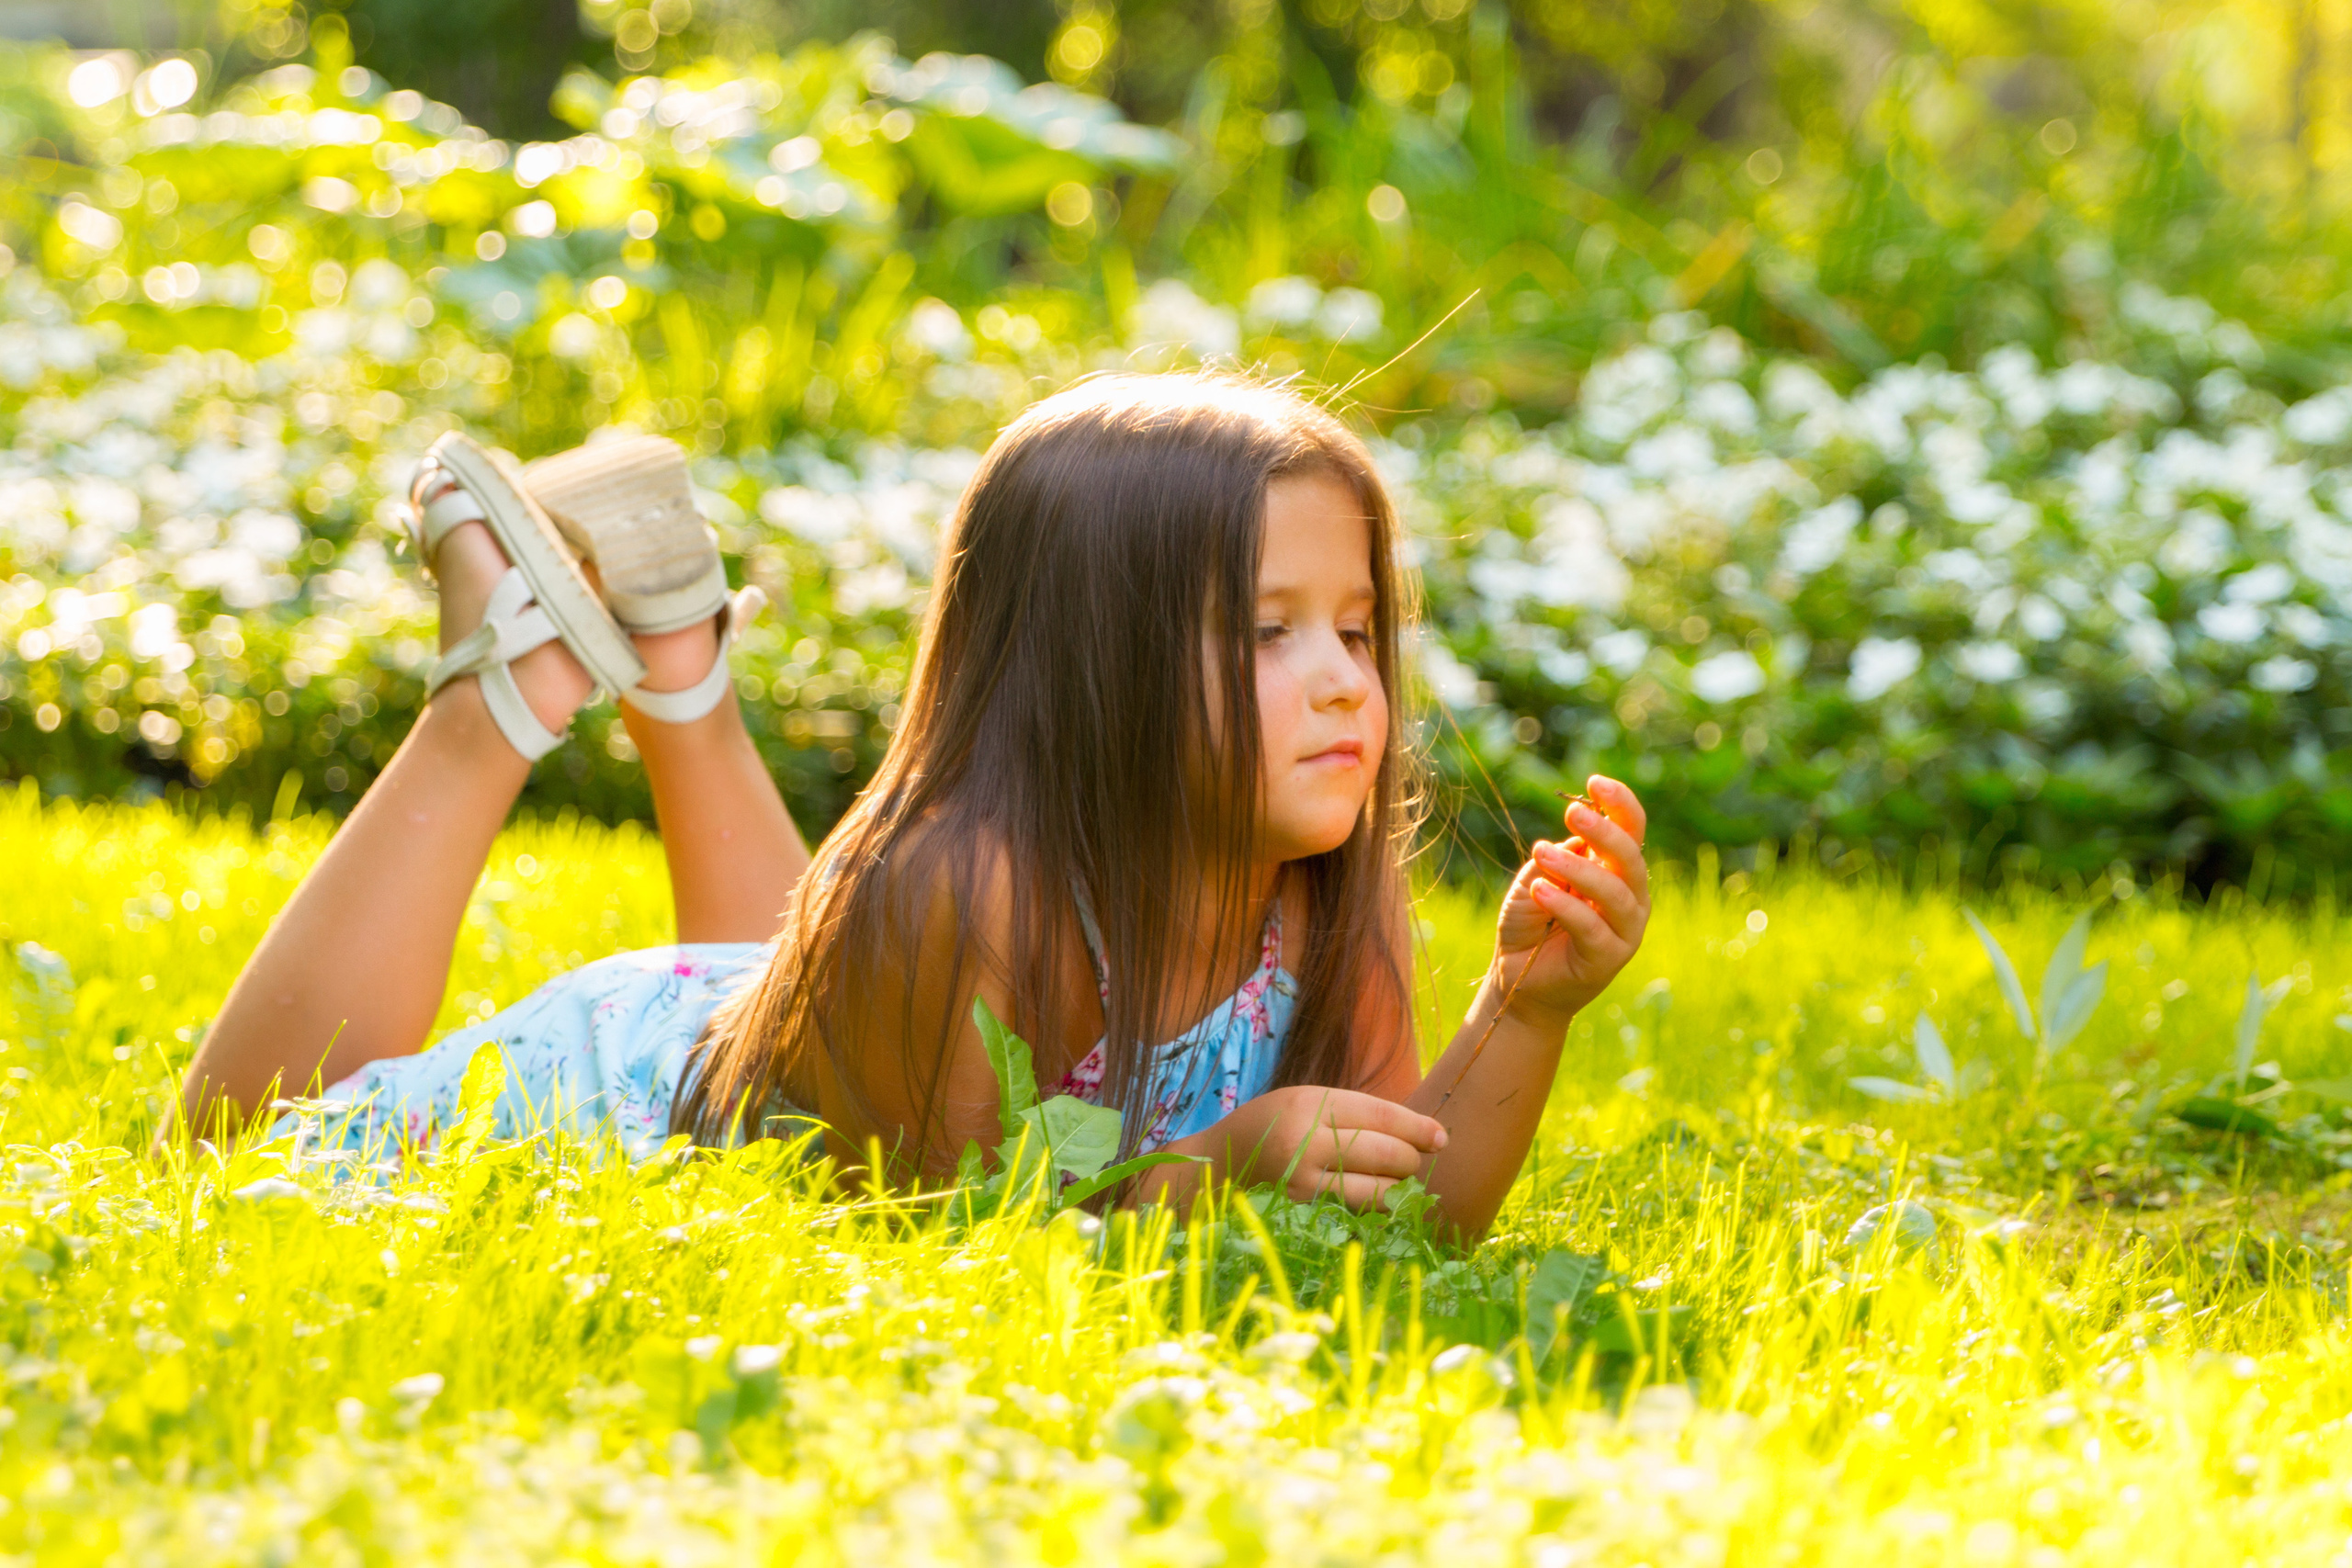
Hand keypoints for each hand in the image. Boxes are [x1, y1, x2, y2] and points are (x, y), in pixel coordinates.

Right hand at [1197, 1085, 1448, 1208]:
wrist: (1217, 1166)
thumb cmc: (1274, 1128)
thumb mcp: (1308, 1103)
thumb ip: (1358, 1115)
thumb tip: (1425, 1136)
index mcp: (1311, 1103)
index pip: (1381, 1115)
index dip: (1418, 1128)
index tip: (1442, 1138)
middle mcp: (1306, 1141)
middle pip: (1386, 1155)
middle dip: (1411, 1161)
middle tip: (1413, 1162)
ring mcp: (1302, 1183)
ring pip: (1377, 1192)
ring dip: (1396, 1190)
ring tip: (1393, 1182)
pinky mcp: (1301, 1215)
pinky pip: (1356, 1214)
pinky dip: (1372, 1209)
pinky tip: (1369, 1200)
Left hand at [1494, 774, 1649, 1029]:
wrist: (1518, 982)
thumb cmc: (1530, 925)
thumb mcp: (1535, 880)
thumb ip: (1554, 860)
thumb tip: (1574, 841)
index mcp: (1616, 872)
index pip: (1631, 830)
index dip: (1620, 804)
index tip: (1595, 781)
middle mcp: (1630, 898)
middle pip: (1630, 857)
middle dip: (1604, 831)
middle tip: (1572, 812)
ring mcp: (1624, 930)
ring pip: (1614, 892)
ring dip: (1578, 868)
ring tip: (1541, 851)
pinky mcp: (1608, 958)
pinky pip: (1592, 927)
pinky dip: (1566, 906)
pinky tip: (1540, 891)